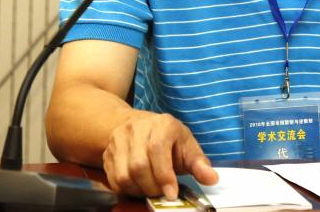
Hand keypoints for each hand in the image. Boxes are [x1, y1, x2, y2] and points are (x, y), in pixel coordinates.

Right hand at [102, 111, 218, 197]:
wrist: (140, 127)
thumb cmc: (169, 139)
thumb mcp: (187, 146)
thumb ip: (199, 164)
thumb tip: (212, 179)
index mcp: (161, 125)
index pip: (157, 150)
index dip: (164, 175)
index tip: (172, 194)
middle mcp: (136, 129)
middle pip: (138, 165)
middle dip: (152, 187)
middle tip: (162, 193)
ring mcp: (118, 140)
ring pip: (123, 174)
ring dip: (138, 190)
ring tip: (151, 190)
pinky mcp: (107, 153)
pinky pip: (113, 179)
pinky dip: (126, 190)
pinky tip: (138, 188)